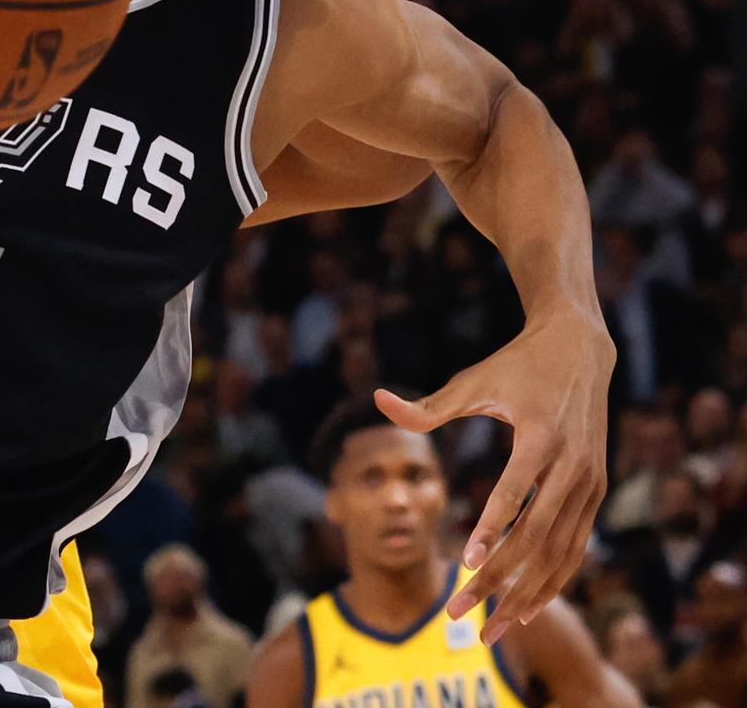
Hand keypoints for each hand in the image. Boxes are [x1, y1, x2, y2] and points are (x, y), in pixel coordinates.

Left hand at [376, 315, 612, 641]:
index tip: (465, 564)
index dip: (491, 529)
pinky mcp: (596, 491)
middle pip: (536, 535)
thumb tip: (378, 400)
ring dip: (529, 593)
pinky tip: (528, 607)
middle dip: (498, 579)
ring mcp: (590, 481)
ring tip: (494, 628)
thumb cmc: (516, 365)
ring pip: (561, 551)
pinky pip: (576, 546)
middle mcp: (572, 463)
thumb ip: (428, 405)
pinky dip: (554, 579)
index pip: (515, 492)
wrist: (579, 348)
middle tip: (460, 612)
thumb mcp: (473, 381)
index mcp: (541, 435)